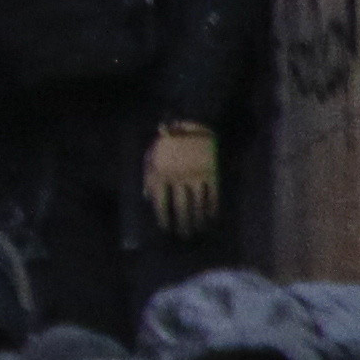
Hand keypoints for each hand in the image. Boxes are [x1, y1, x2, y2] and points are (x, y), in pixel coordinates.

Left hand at [150, 123, 222, 237]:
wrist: (190, 123)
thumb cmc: (166, 142)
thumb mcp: (150, 158)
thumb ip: (148, 178)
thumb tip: (147, 198)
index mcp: (160, 174)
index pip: (161, 203)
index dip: (163, 218)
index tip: (165, 229)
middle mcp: (178, 178)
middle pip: (181, 207)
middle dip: (182, 223)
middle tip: (184, 236)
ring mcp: (196, 176)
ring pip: (198, 203)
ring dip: (198, 219)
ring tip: (198, 230)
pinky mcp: (212, 173)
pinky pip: (213, 194)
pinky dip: (213, 207)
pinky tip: (212, 217)